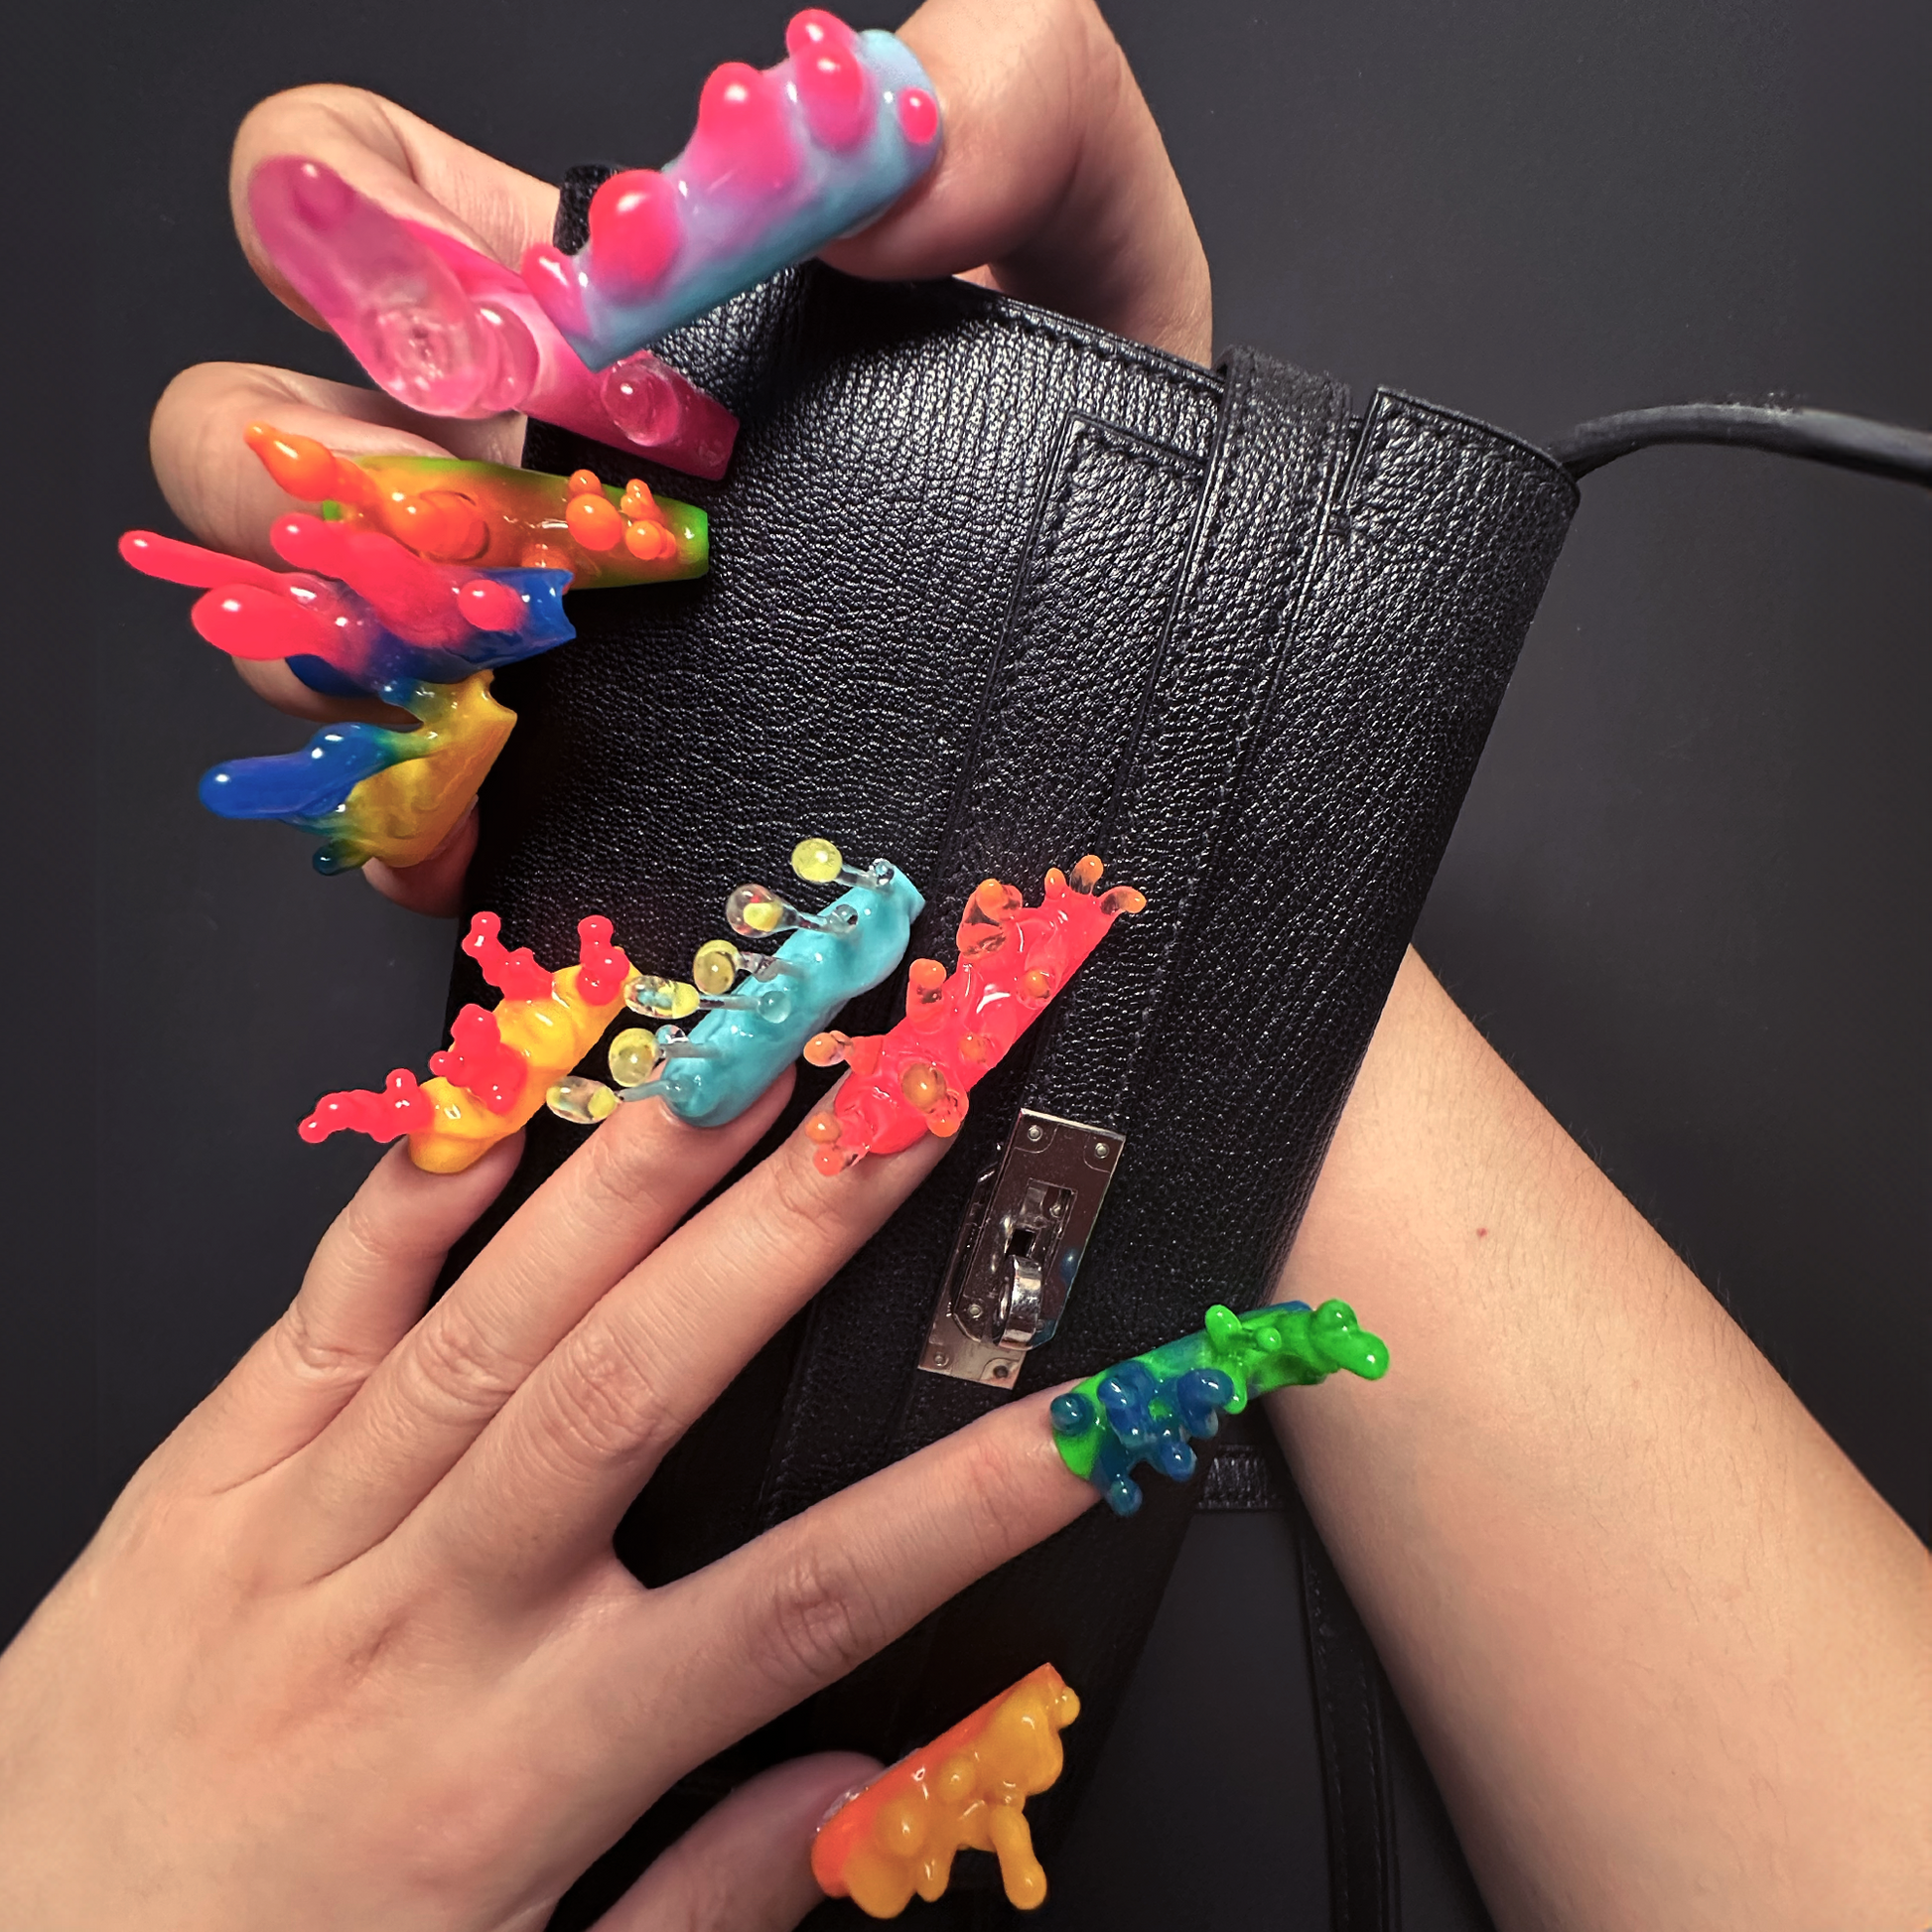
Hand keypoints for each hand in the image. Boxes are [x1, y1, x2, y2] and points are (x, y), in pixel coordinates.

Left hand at [0, 1080, 1092, 1928]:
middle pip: (640, 1391)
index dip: (964, 1507)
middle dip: (796, 1231)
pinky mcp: (201, 1471)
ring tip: (746, 1047)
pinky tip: (505, 1095)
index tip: (1082, 1413)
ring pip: (495, 1318)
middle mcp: (415, 1622)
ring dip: (635, 1170)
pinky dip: (418, 1191)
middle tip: (906, 1106)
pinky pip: (321, 1307)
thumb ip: (705, 1905)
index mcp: (513, 1772)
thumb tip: (860, 1787)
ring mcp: (298, 1528)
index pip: (793, 1608)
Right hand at [148, 0, 1210, 914]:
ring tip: (527, 656)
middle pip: (251, 421)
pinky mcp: (553, 785)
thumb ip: (1013, 104)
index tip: (515, 314)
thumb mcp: (1090, 238)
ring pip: (292, 615)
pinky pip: (396, 803)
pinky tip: (506, 804)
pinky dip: (415, 808)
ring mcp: (517, 629)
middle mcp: (515, 453)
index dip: (352, 223)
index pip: (346, 187)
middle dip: (317, 466)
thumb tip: (875, 161)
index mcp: (588, 291)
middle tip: (531, 520)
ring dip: (357, 637)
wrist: (1133, 651)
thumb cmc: (1080, 446)